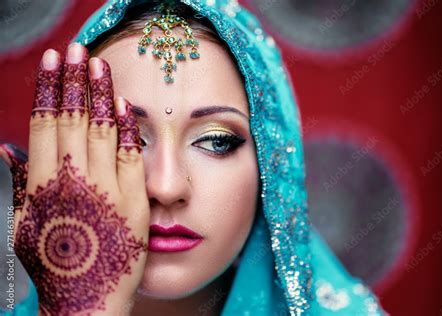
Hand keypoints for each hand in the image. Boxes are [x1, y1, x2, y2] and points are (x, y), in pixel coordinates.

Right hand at [0, 43, 148, 314]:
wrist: (88, 299)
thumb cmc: (53, 263)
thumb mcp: (24, 226)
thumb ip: (19, 184)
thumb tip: (7, 149)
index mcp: (43, 185)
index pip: (46, 123)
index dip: (50, 89)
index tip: (53, 63)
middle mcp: (74, 181)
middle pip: (74, 119)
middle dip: (75, 80)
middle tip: (76, 49)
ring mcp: (107, 190)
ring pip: (103, 130)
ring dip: (101, 93)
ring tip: (99, 64)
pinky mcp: (135, 201)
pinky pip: (132, 156)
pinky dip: (128, 128)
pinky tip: (125, 104)